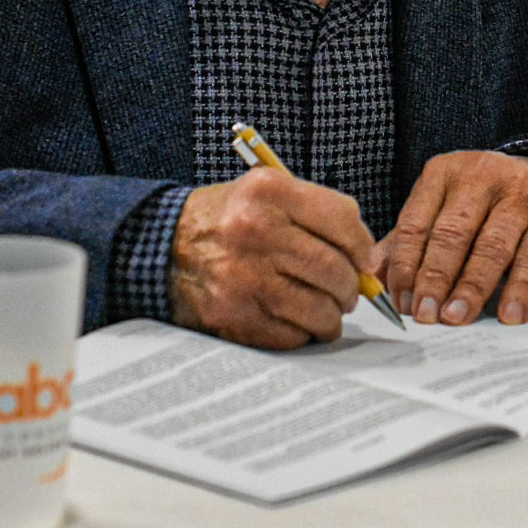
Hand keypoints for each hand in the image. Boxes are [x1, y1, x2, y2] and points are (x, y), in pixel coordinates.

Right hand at [169, 166, 372, 348]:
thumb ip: (315, 214)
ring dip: (331, 315)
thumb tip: (365, 258)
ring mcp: (244, 277)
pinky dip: (303, 333)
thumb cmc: (226, 221)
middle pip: (335, 269)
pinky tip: (295, 321)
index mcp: (268, 192)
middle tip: (346, 292)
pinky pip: (294, 335)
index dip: (362, 245)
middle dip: (350, 287)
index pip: (343, 220)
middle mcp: (256, 231)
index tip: (362, 259)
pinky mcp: (236, 316)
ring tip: (324, 309)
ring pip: (321, 308)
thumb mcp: (263, 193)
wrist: (162, 249)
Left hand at [378, 151, 527, 326]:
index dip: (405, 266)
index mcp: (442, 173)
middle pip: (451, 234)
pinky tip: (509, 313)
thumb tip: (373, 277)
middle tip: (425, 314)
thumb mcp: (444, 208)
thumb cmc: (484, 203)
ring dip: (471, 287)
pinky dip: (521, 287)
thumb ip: (410, 241)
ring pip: (491, 245)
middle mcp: (479, 175)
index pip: (416, 223)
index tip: (400, 302)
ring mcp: (519, 191)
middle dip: (435, 278)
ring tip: (456, 317)